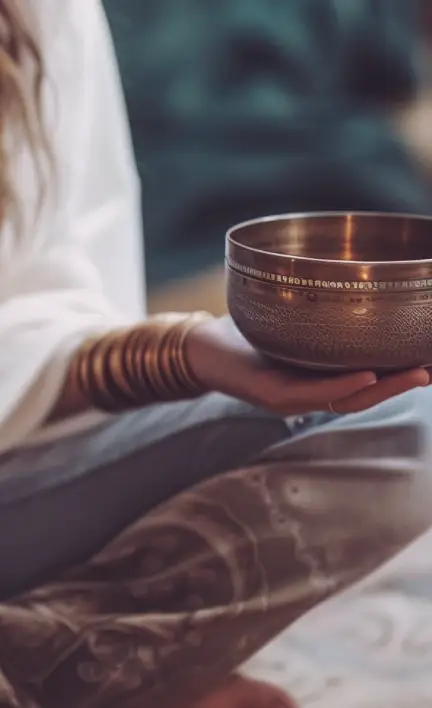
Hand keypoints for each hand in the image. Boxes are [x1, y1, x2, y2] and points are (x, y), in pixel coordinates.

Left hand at [186, 316, 429, 415]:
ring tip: (416, 372)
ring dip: (384, 387)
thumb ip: (322, 312)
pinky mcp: (268, 392)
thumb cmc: (246, 334)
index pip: (370, 379)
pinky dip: (341, 384)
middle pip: (366, 393)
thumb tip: (357, 279)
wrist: (199, 349)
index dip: (403, 373)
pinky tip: (366, 373)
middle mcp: (310, 392)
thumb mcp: (290, 322)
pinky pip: (309, 391)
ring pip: (345, 397)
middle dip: (404, 382)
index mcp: (320, 377)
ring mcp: (291, 397)